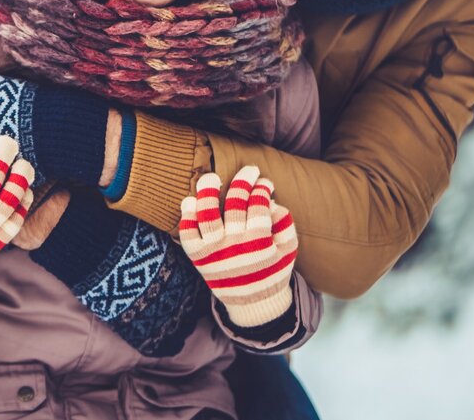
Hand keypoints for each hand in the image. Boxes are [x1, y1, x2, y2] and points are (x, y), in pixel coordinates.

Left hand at [179, 166, 297, 327]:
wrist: (253, 303)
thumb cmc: (272, 270)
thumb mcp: (288, 249)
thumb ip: (285, 224)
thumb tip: (271, 201)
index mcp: (259, 242)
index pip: (258, 205)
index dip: (262, 189)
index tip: (264, 182)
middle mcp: (235, 244)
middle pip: (235, 204)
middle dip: (243, 181)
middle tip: (248, 170)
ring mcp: (214, 250)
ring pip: (206, 215)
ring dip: (207, 192)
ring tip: (211, 177)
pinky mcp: (198, 257)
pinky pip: (187, 234)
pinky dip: (186, 217)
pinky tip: (190, 202)